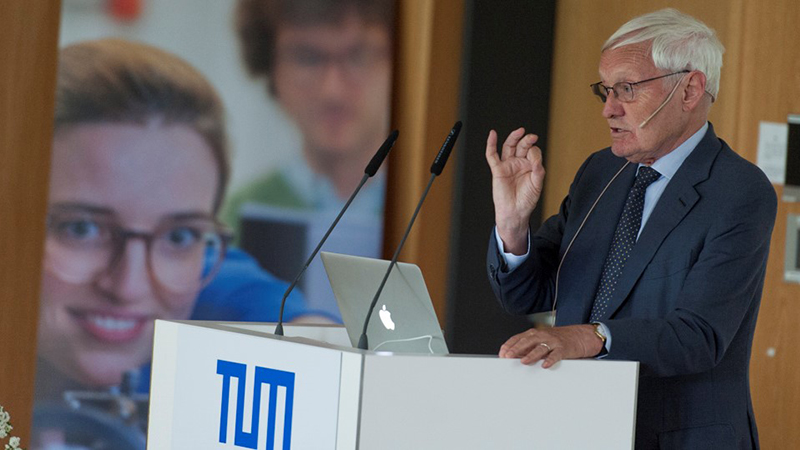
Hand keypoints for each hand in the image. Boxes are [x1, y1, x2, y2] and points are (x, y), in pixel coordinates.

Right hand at [485, 128, 544, 254]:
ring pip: (508, 147)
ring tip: (520, 131)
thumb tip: (535, 155)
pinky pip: (492, 155)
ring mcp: (508, 166)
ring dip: (514, 138)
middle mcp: (518, 163)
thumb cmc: (526, 200)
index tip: (536, 161)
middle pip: (521, 146)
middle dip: (527, 140)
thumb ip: (538, 170)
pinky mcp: (497, 170)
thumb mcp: (537, 184)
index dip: (535, 153)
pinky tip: (493, 134)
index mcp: (529, 166)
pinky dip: (491, 144)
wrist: (515, 213)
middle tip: (532, 137)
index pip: (533, 152)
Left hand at [499, 325, 603, 367]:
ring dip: (531, 354)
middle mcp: (543, 335)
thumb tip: (513, 357)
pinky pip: (556, 354)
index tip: (502, 353)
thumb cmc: (557, 340)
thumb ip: (528, 347)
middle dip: (516, 349)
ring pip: (540, 347)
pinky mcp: (563, 348)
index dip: (509, 345)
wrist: (579, 336)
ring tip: (523, 361)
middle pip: (527, 341)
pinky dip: (550, 360)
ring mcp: (553, 341)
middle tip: (507, 357)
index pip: (518, 338)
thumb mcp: (541, 341)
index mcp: (535, 333)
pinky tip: (545, 365)